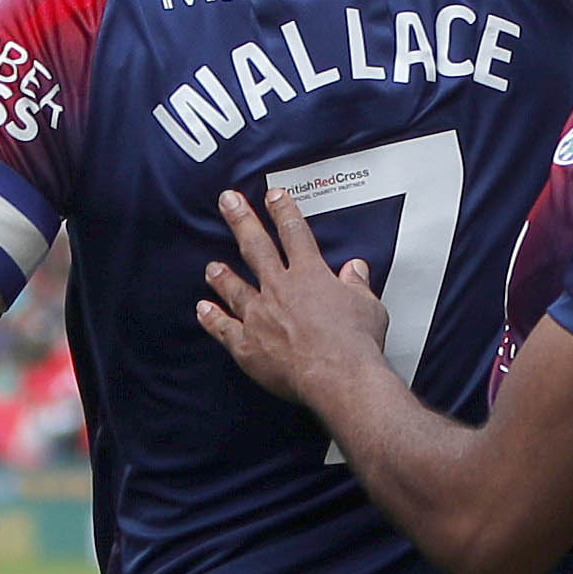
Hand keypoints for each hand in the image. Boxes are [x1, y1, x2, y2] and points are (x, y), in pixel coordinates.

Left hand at [195, 187, 387, 408]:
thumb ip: (358, 285)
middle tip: (227, 202)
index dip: (283, 211)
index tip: (274, 196)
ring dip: (222, 275)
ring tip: (212, 266)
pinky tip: (203, 310)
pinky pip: (224, 328)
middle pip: (256, 248)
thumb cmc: (356, 344)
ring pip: (234, 288)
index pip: (294, 233)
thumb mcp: (369, 306)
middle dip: (241, 221)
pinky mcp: (248, 345)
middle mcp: (280, 290)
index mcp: (310, 275)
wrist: (338, 376)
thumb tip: (356, 270)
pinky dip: (212, 318)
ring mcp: (260, 316)